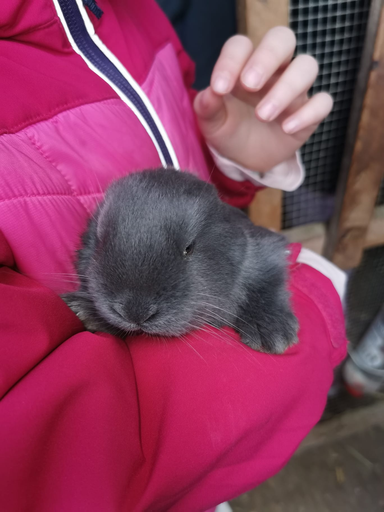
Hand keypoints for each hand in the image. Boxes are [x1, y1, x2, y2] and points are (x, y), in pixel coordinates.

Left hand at [193, 27, 332, 172]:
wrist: (246, 160)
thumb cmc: (229, 132)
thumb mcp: (212, 123)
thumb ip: (207, 106)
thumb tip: (210, 94)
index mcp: (245, 64)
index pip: (241, 45)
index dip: (231, 61)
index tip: (219, 88)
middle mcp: (274, 70)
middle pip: (282, 39)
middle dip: (267, 58)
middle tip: (250, 85)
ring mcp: (295, 89)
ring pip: (307, 66)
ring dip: (286, 88)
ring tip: (263, 115)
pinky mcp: (309, 113)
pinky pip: (323, 102)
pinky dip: (308, 113)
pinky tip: (286, 128)